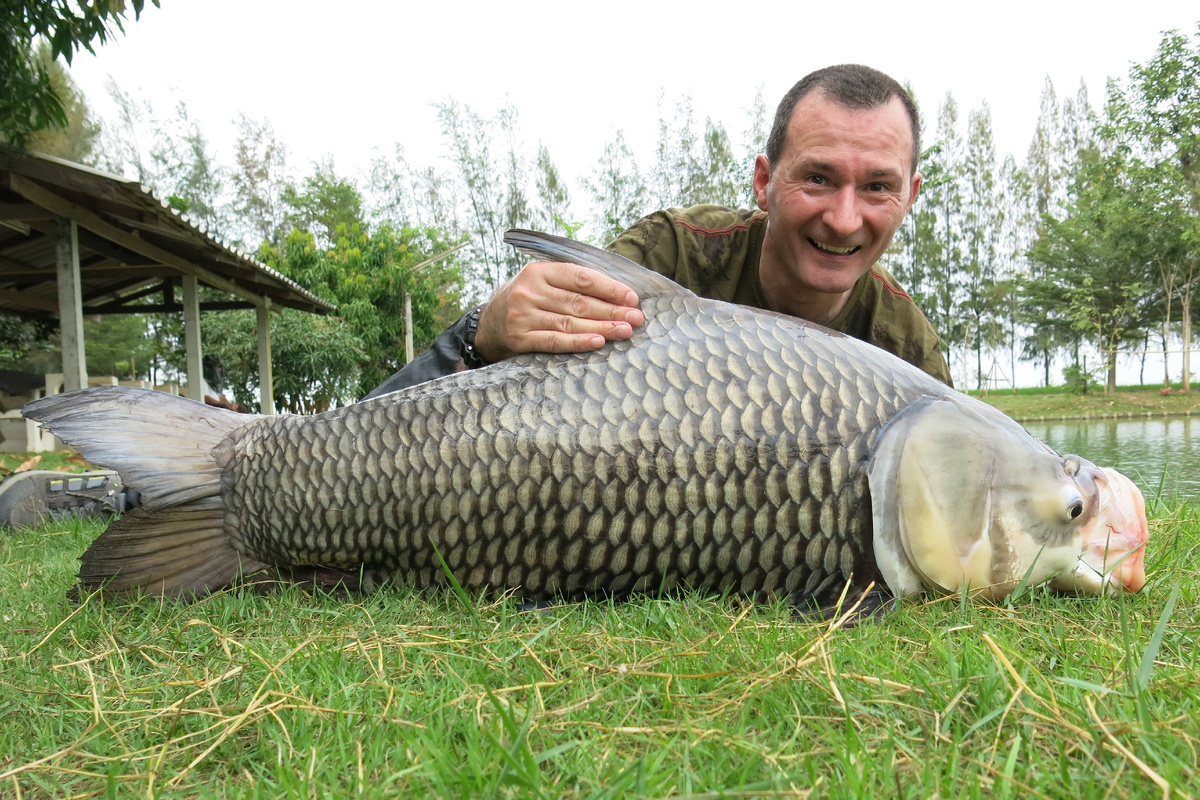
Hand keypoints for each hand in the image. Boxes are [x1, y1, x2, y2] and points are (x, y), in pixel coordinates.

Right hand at [474, 261, 644, 361]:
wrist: (488, 323)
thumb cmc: (527, 299)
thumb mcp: (542, 281)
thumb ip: (571, 281)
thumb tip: (617, 292)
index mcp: (539, 271)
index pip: (581, 277)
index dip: (609, 288)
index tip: (631, 298)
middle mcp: (530, 291)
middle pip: (579, 302)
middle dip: (612, 311)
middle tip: (636, 318)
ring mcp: (523, 315)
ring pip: (570, 322)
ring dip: (602, 328)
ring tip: (625, 331)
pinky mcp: (520, 338)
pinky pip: (554, 341)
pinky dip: (578, 342)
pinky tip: (598, 343)